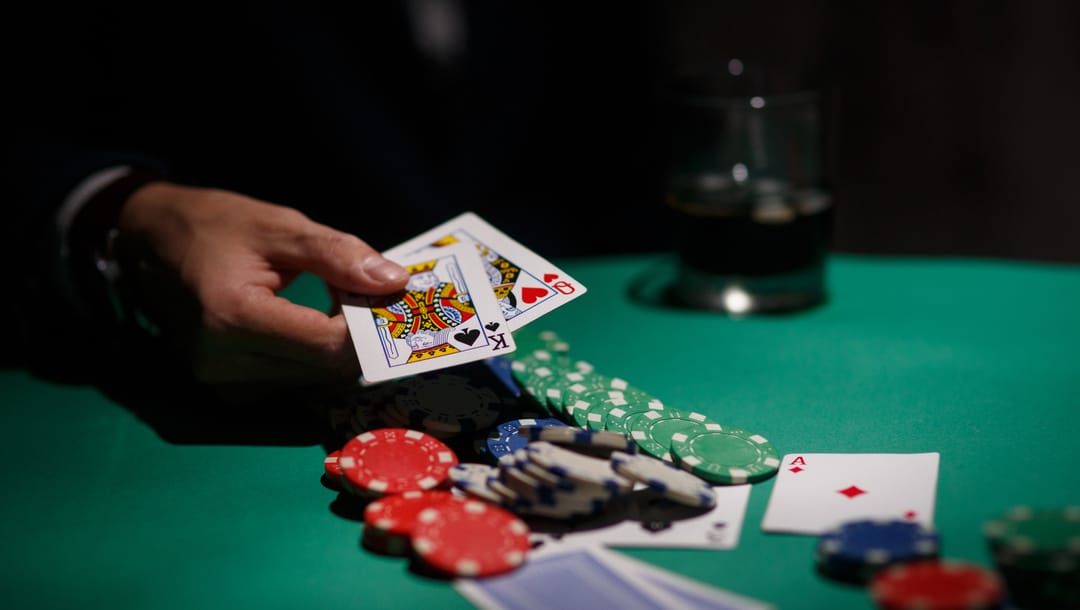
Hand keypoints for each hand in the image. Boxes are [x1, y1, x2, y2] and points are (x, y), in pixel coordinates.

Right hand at [115, 182, 408, 393]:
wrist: (150, 241)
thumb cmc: (215, 226)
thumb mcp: (280, 226)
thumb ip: (338, 256)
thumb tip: (395, 283)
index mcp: (232, 316)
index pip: (326, 345)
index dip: (366, 326)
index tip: (384, 298)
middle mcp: (221, 360)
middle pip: (322, 368)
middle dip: (354, 337)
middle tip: (366, 300)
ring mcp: (219, 381)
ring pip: (311, 380)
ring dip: (332, 348)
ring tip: (331, 306)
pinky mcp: (223, 389)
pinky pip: (289, 383)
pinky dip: (308, 358)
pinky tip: (305, 326)